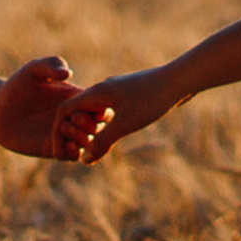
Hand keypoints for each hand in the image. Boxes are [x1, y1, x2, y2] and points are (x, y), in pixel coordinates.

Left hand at [0, 55, 94, 158]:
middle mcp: (75, 118)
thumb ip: (50, 64)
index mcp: (78, 99)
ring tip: (64, 128)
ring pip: (89, 144)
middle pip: (100, 127)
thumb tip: (67, 73)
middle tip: (75, 117)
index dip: (101, 107)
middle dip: (92, 124)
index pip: (102, 106)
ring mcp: (66, 135)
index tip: (87, 105)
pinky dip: (71, 151)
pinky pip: (72, 156)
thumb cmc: (17, 85)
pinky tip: (59, 141)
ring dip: (82, 138)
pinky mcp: (54, 149)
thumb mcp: (33, 69)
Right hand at [54, 65, 182, 165]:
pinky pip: (111, 110)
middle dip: (76, 133)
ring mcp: (118, 90)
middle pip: (79, 111)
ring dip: (93, 130)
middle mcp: (104, 88)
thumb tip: (84, 160)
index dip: (59, 130)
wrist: (180, 80)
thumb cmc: (152, 100)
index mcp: (97, 93)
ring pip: (96, 111)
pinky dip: (108, 125)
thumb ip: (102, 142)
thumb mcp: (125, 125)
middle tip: (81, 153)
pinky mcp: (131, 93)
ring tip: (97, 149)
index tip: (60, 149)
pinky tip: (118, 135)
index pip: (65, 110)